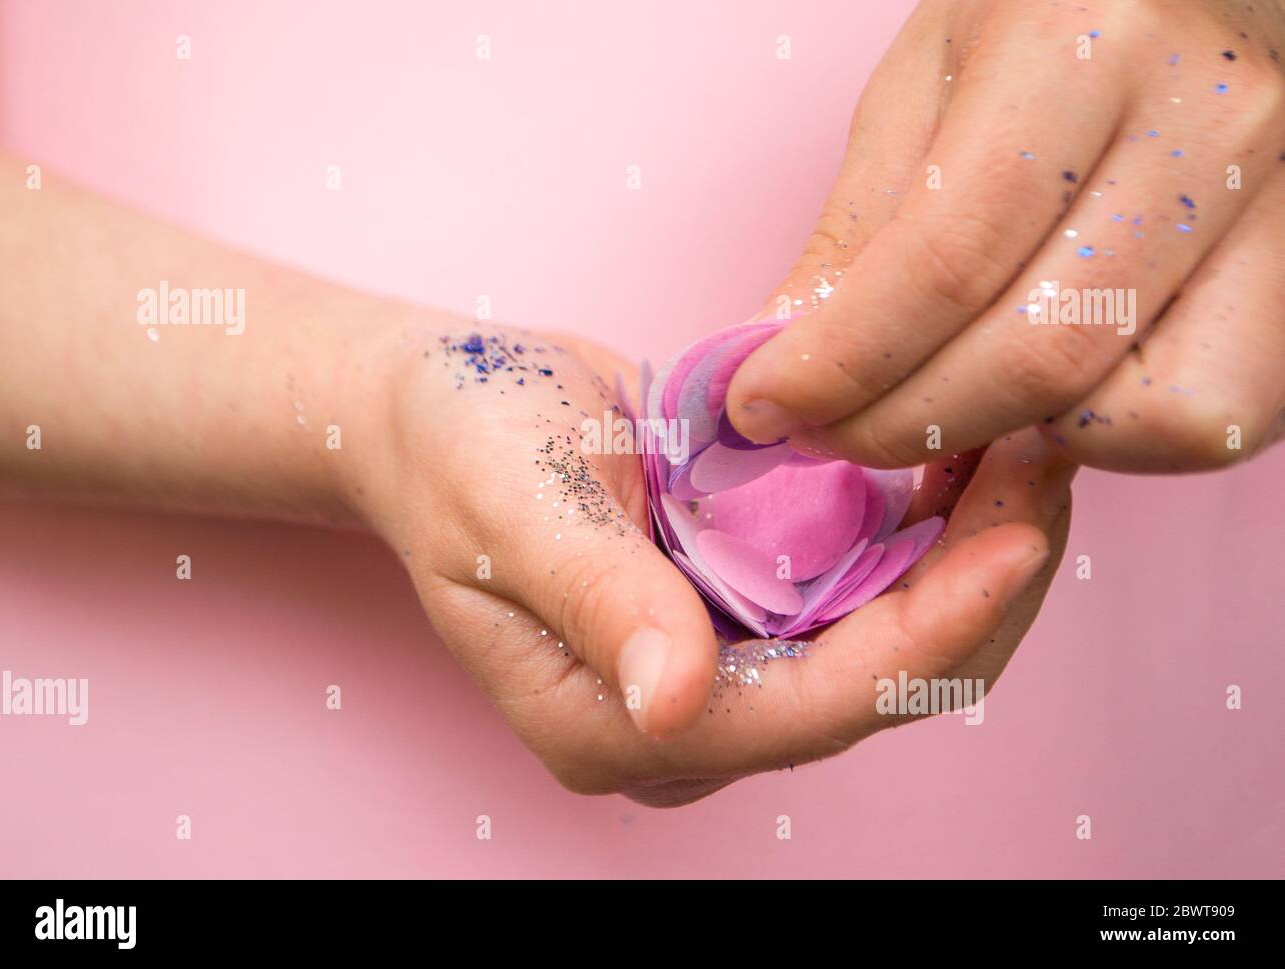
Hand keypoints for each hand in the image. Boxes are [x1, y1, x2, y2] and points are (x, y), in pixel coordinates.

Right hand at [364, 320, 1073, 805]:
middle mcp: (689, 717)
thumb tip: (677, 704)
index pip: (812, 708)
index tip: (1021, 539)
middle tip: (1049, 468)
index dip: (927, 633)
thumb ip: (597, 604)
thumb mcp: (512, 512)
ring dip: (967, 554)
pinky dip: (923, 527)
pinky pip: (862, 586)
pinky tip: (966, 455)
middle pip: (876, 686)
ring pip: (888, 638)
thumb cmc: (454, 451)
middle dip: (977, 592)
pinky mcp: (745, 609)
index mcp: (620, 726)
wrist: (437, 411)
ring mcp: (723, 666)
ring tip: (1030, 451)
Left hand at [727, 0, 1284, 472]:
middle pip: (1042, 352)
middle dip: (901, 425)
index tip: (762, 407)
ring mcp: (1279, 207)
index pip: (947, 256)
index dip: (840, 362)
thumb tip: (777, 359)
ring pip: (1142, 412)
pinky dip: (1107, 437)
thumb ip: (858, 229)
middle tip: (822, 432)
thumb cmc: (1048, 17)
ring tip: (940, 398)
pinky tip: (1044, 394)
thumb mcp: (922, 84)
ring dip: (1012, 439)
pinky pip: (1208, 420)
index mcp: (1086, 43)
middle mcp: (1210, 125)